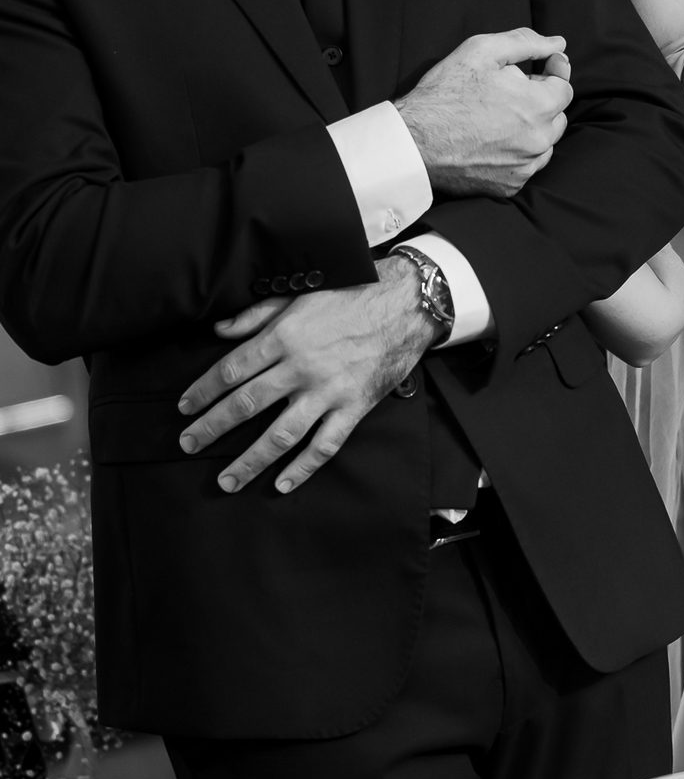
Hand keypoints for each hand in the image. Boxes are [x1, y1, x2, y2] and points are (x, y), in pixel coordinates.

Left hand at [177, 257, 437, 493]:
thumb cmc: (350, 296)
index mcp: (284, 336)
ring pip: (281, 434)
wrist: (404, 305)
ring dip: (250, 460)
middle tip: (188, 444)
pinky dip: (303, 468)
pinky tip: (282, 484)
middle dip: (213, 427)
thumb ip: (256, 314)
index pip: (231, 370)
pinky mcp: (353, 408)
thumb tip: (219, 331)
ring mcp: (328, 392)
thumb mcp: (298, 293)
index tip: (184, 407)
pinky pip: (325, 445)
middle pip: (247, 405)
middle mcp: (301, 368)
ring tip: (227, 480)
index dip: (203, 391)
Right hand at [397, 29, 571, 197]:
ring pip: (544, 143)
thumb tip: (558, 44)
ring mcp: (524, 166)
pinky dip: (517, 153)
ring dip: (532, 129)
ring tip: (500, 118)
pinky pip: (526, 166)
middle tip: (511, 92)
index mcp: (537, 106)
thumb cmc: (445, 93)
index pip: (565, 89)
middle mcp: (538, 140)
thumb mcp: (481, 50)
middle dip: (541, 102)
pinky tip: (493, 141)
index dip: (553, 74)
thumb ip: (526, 43)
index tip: (542, 67)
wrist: (413, 142)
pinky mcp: (509, 186)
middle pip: (558, 117)